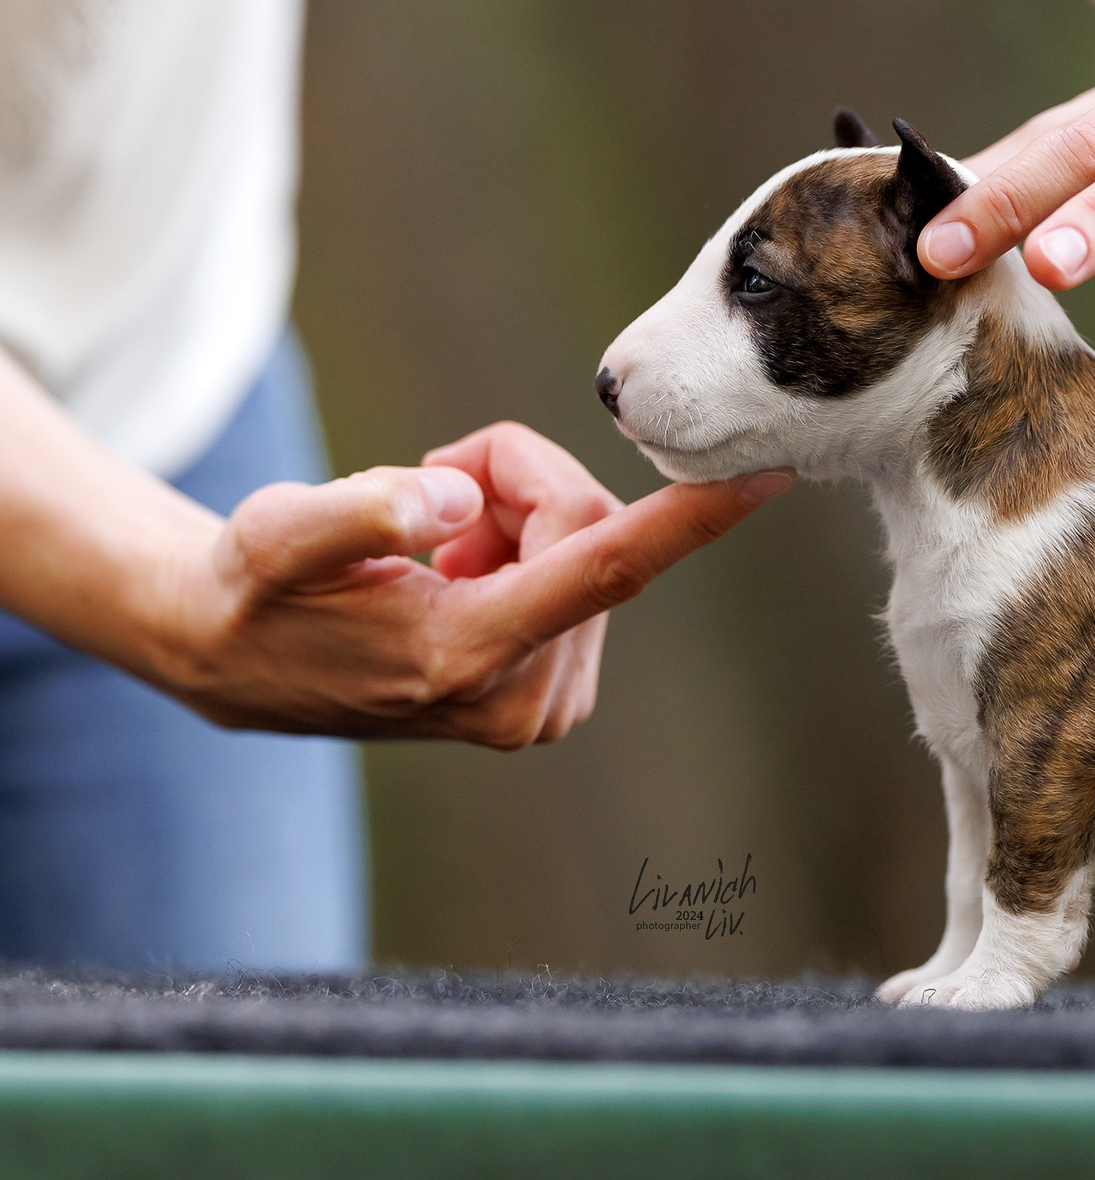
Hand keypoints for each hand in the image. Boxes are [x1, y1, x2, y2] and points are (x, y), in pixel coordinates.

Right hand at [150, 422, 791, 748]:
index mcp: (468, 655)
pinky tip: (454, 575)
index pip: (607, 569)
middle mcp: (523, 694)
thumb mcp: (275, 534)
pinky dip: (523, 550)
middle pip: (586, 525)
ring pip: (585, 543)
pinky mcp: (554, 696)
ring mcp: (545, 704)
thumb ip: (362, 510)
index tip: (772, 476)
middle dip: (515, 483)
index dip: (693, 518)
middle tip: (429, 487)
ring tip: (429, 550)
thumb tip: (454, 501)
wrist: (238, 659)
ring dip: (513, 517)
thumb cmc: (254, 587)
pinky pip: (578, 575)